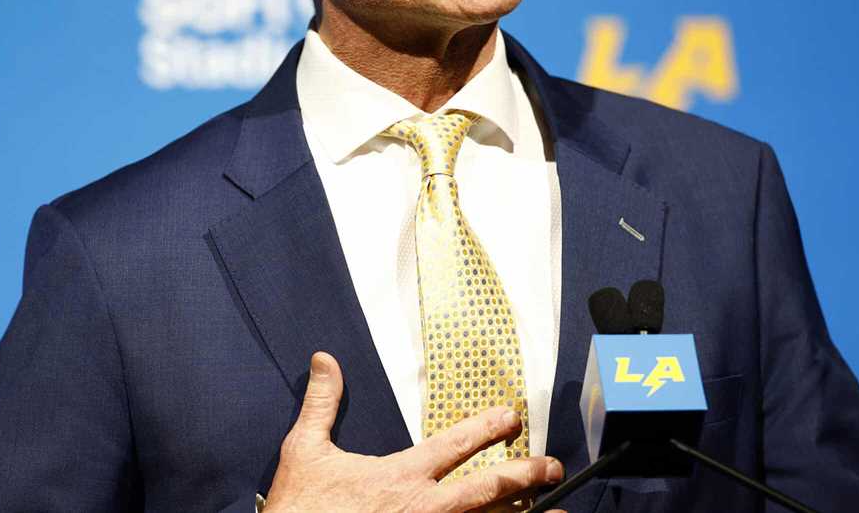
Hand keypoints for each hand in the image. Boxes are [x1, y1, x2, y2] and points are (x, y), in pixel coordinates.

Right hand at [262, 352, 565, 512]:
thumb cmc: (301, 509)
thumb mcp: (304, 450)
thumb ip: (322, 404)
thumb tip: (324, 360)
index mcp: (401, 477)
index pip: (455, 444)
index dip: (488, 427)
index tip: (511, 416)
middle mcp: (424, 508)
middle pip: (489, 489)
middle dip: (525, 474)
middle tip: (552, 466)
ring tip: (557, 511)